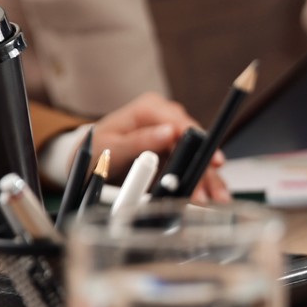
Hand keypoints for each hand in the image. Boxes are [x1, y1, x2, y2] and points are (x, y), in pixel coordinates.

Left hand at [93, 92, 229, 202]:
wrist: (90, 161)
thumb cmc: (97, 148)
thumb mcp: (112, 146)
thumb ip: (140, 140)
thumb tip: (169, 132)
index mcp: (150, 108)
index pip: (180, 123)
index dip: (197, 141)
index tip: (210, 159)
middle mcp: (166, 119)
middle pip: (193, 142)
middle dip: (203, 167)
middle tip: (208, 190)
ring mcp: (172, 136)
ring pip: (196, 156)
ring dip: (206, 178)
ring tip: (216, 198)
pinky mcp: (174, 153)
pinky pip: (190, 166)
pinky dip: (198, 181)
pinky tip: (209, 195)